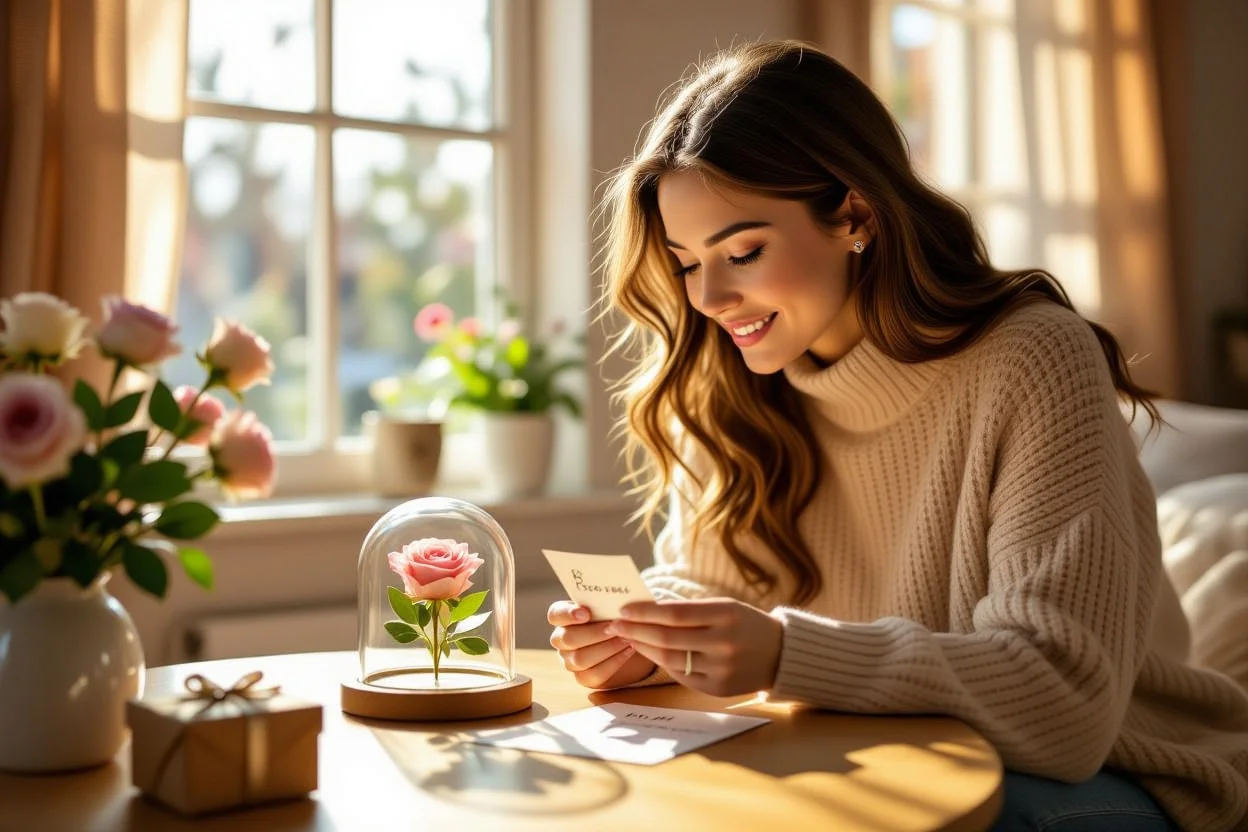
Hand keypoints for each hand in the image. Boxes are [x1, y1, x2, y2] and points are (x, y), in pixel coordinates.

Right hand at [547, 600, 656, 689]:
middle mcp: (562, 640)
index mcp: (563, 617)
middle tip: (615, 626)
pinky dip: (614, 662)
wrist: (631, 639)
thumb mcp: (611, 605)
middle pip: (568, 639)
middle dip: (593, 633)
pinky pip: (594, 674)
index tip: (587, 613)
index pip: (555, 615)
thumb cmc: (616, 616)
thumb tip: (615, 598)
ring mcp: (570, 660)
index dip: (567, 614)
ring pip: (580, 659)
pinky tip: (629, 650)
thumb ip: (606, 601)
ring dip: (606, 648)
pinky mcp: (584, 677)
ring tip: (626, 638)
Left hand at [605, 598, 782, 696]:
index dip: (644, 612)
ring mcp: (721, 669)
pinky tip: (649, 652)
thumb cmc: (746, 624)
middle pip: (667, 638)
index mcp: (726, 615)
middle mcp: (724, 643)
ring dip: (643, 648)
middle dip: (635, 630)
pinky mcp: (717, 689)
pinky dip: (662, 663)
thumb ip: (689, 610)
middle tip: (615, 624)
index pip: (674, 613)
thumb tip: (644, 609)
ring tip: (628, 637)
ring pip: (670, 659)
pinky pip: (681, 675)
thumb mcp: (724, 607)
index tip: (623, 609)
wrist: (781, 654)